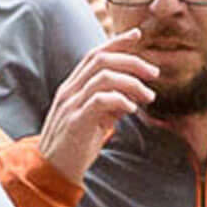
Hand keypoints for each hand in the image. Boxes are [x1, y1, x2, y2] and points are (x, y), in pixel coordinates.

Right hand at [36, 31, 158, 183]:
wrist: (52, 171)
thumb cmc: (74, 145)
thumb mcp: (94, 120)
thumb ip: (109, 104)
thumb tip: (132, 94)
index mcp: (72, 87)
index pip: (94, 54)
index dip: (116, 42)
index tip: (137, 35)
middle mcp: (69, 90)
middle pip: (102, 60)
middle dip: (132, 62)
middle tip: (154, 73)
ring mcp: (71, 104)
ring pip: (103, 77)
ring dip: (132, 83)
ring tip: (148, 96)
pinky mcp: (75, 121)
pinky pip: (99, 100)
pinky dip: (120, 100)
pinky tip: (132, 109)